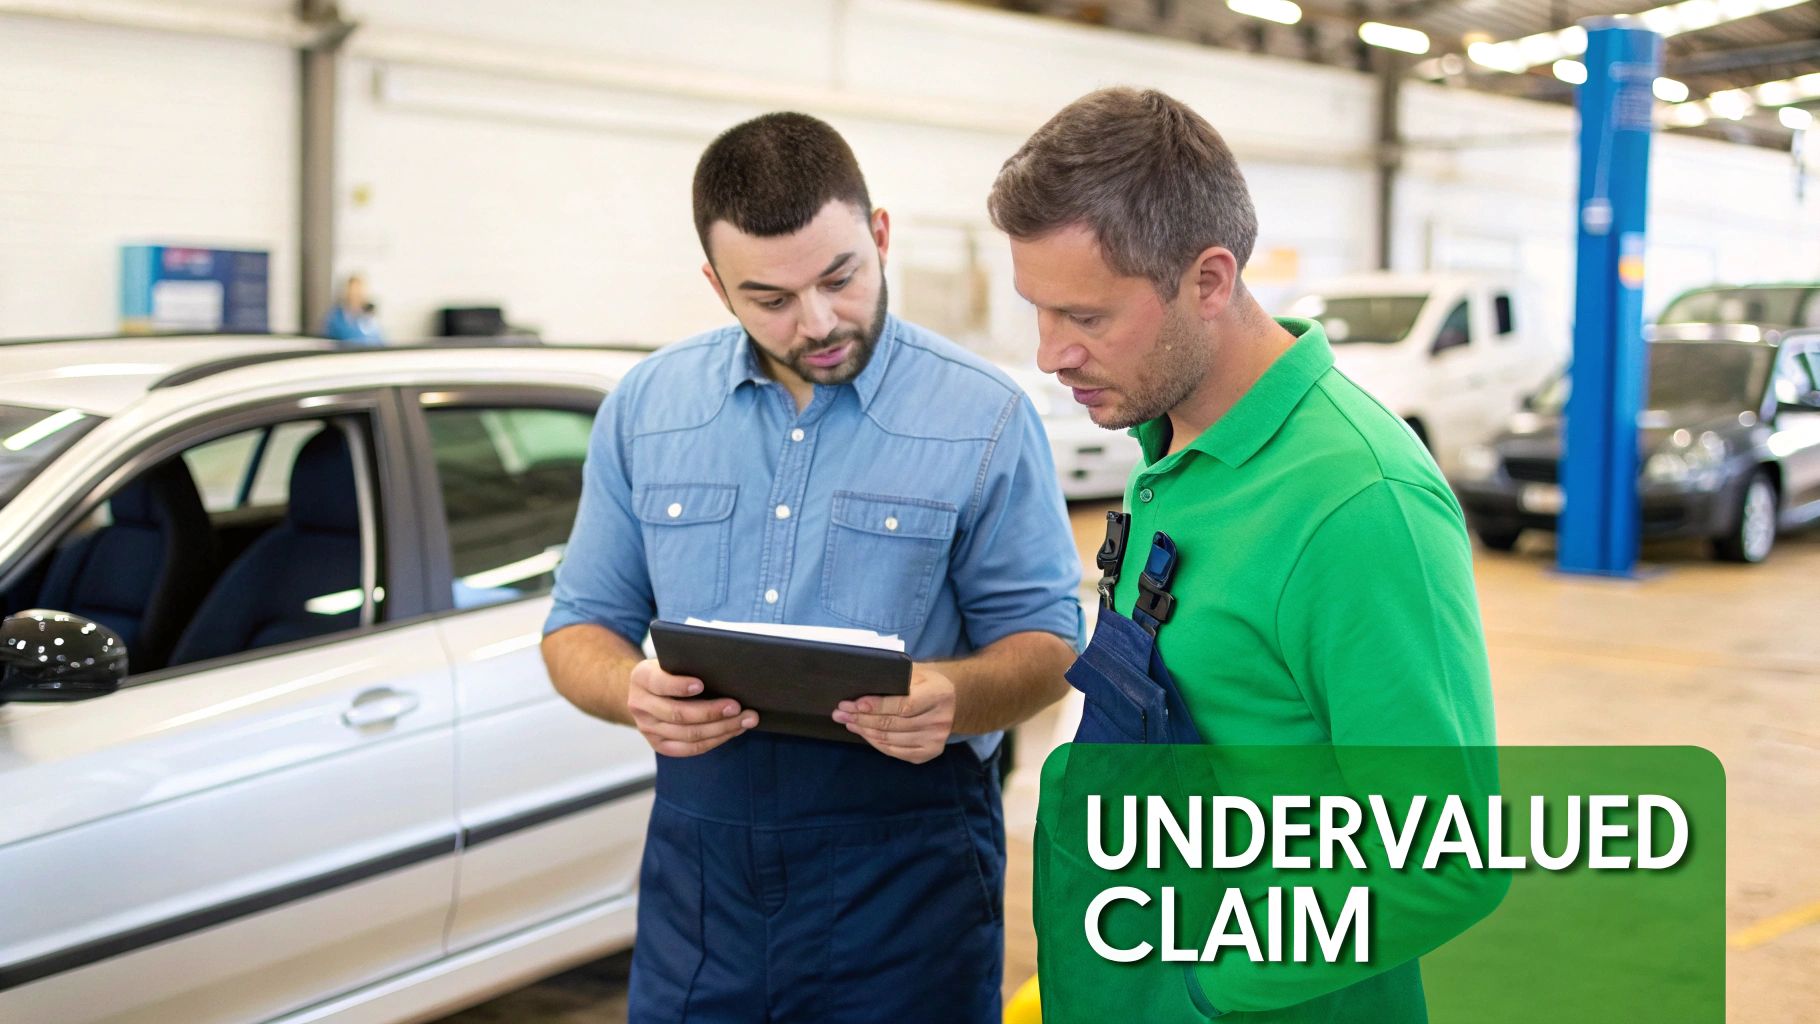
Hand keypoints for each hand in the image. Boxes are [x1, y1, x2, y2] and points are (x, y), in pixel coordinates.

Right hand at [625, 658, 755, 756]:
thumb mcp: (670, 660)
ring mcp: (647, 728)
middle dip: (711, 712)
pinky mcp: (659, 745)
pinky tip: (733, 731)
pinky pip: (690, 749)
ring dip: (721, 728)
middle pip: (677, 714)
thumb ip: (687, 665)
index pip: (659, 683)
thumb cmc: (670, 671)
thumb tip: (726, 673)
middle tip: (737, 707)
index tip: (701, 684)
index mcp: (641, 678)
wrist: (647, 691)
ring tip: (745, 720)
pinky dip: (715, 740)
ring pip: (688, 735)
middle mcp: (640, 705)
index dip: (679, 686)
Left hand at [834, 666, 956, 763]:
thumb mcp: (916, 671)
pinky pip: (896, 752)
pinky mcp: (929, 753)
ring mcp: (935, 740)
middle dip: (862, 718)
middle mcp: (940, 720)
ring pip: (891, 740)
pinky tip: (864, 733)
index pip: (903, 705)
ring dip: (865, 731)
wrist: (955, 700)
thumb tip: (860, 683)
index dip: (877, 707)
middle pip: (893, 724)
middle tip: (841, 712)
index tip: (853, 704)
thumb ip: (894, 677)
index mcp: (938, 695)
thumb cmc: (927, 682)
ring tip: (848, 722)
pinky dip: (876, 743)